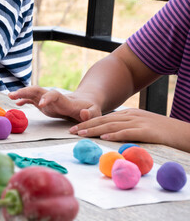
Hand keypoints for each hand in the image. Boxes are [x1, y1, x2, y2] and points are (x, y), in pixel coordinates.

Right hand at [8, 86, 101, 121]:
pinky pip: (32, 100)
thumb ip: (91, 114)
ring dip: (21, 94)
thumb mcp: (95, 112)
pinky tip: (16, 103)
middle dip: (26, 91)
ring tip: (9, 96)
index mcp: (65, 100)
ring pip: (33, 94)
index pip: (54, 95)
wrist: (85, 103)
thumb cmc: (91, 109)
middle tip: (13, 95)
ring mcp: (48, 100)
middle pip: (39, 91)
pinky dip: (24, 100)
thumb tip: (84, 113)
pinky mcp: (45, 104)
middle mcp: (54, 98)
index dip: (47, 98)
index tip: (40, 104)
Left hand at [70, 108, 189, 151]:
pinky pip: (129, 132)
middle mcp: (131, 115)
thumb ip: (125, 128)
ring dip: (95, 129)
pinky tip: (105, 136)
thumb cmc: (161, 132)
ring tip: (81, 134)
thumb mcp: (141, 126)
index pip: (103, 118)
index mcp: (128, 114)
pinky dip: (116, 134)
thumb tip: (109, 134)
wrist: (184, 132)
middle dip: (86, 125)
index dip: (88, 123)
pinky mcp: (148, 130)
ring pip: (112, 124)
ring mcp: (139, 122)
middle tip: (71, 131)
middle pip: (104, 120)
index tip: (74, 128)